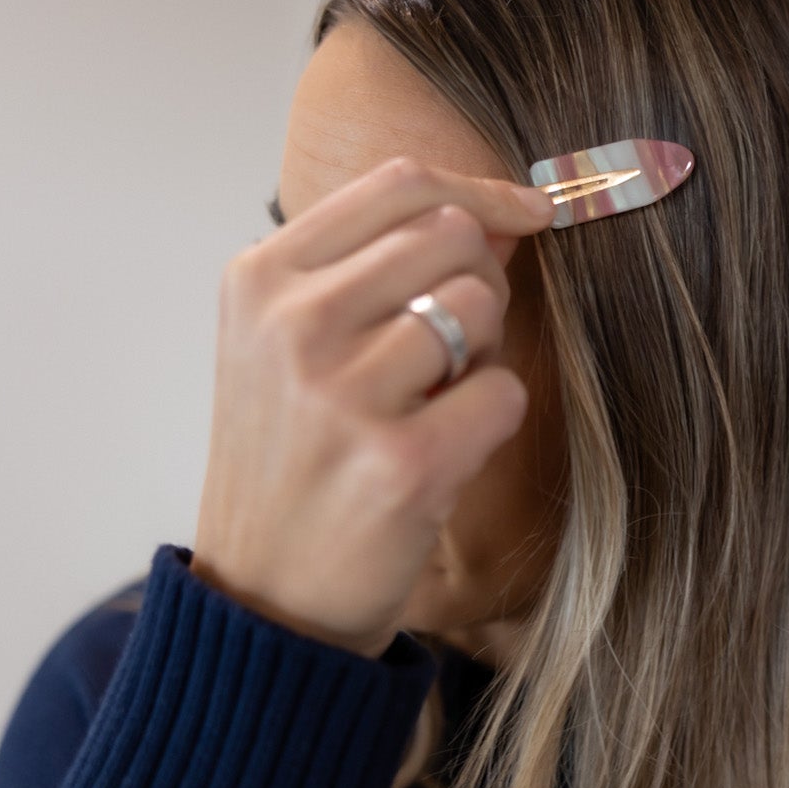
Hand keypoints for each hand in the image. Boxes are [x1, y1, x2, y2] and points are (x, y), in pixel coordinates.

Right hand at [189, 154, 556, 657]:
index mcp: (259, 280)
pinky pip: (504, 391)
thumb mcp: (290, 346)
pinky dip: (490, 420)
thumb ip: (378, 269)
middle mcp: (293, 324)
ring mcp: (343, 393)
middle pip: (454, 237)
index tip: (529, 214)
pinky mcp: (402, 462)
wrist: (262, 602)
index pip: (399, 186)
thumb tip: (506, 212)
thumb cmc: (292, 464)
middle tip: (445, 355)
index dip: (482, 194)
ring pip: (483, 307)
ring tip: (428, 407)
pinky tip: (439, 455)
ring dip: (481, 356)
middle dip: (478, 286)